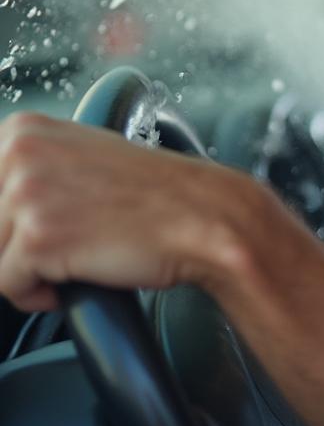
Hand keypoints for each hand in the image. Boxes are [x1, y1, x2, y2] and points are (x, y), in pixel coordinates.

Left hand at [0, 111, 253, 312]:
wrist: (201, 217)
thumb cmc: (151, 195)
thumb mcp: (81, 159)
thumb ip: (30, 169)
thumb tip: (4, 207)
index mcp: (23, 130)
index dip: (12, 222)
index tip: (48, 224)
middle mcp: (19, 153)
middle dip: (18, 247)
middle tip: (71, 239)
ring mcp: (26, 193)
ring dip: (30, 271)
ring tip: (81, 253)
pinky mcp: (37, 237)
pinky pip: (8, 288)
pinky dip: (40, 295)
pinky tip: (82, 271)